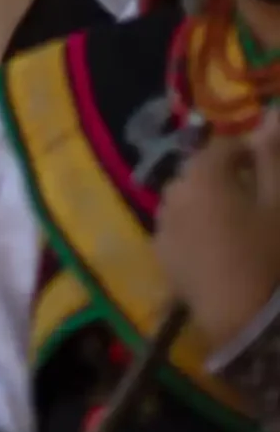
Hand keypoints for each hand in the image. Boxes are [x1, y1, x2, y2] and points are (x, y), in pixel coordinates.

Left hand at [156, 111, 279, 346]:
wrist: (245, 320)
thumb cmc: (271, 254)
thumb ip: (274, 157)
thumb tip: (273, 111)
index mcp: (202, 176)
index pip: (222, 147)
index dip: (249, 153)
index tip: (271, 169)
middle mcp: (173, 194)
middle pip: (200, 173)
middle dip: (226, 177)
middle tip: (260, 199)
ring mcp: (163, 226)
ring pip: (188, 201)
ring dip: (210, 203)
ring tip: (243, 225)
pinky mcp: (163, 256)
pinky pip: (180, 228)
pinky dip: (198, 229)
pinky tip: (223, 249)